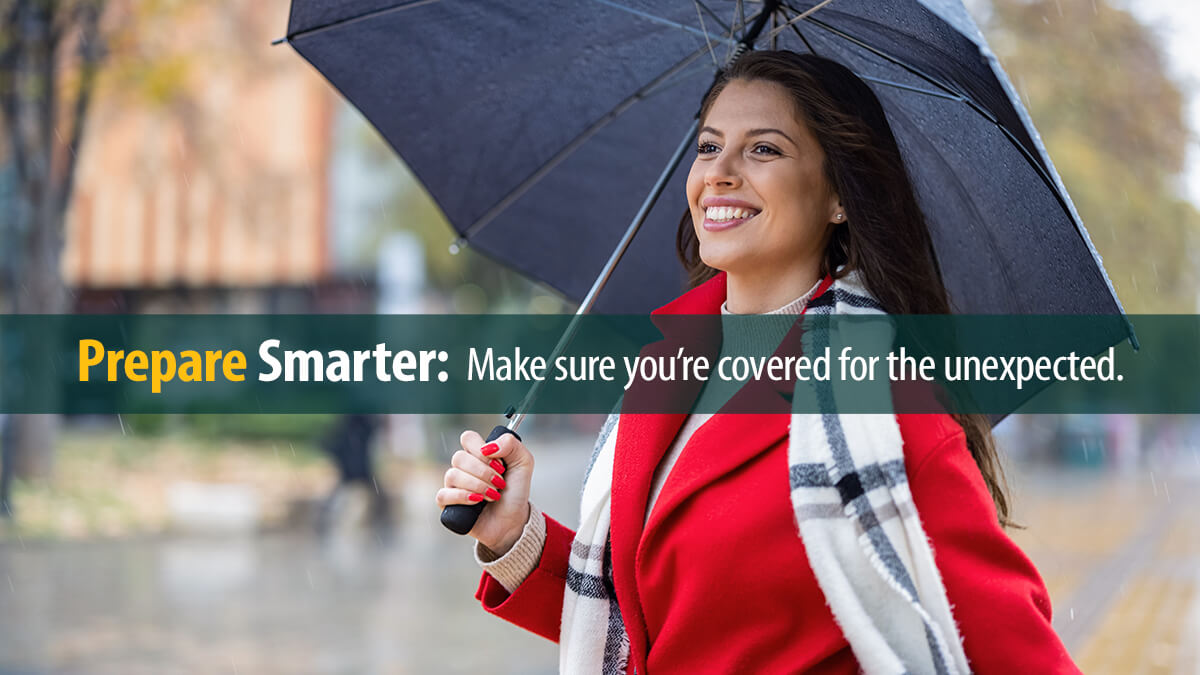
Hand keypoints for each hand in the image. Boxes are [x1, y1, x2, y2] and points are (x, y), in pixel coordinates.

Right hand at [436, 429, 533, 554]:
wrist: (514, 520)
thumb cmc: (515, 492)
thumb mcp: (524, 463)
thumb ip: (511, 445)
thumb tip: (489, 446)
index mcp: (477, 454)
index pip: (467, 438)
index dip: (482, 450)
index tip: (499, 464)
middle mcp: (463, 467)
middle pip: (460, 457)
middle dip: (484, 472)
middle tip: (499, 483)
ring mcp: (453, 485)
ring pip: (452, 475)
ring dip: (478, 486)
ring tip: (493, 495)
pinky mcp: (448, 504)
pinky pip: (443, 495)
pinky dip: (463, 497)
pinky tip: (477, 502)